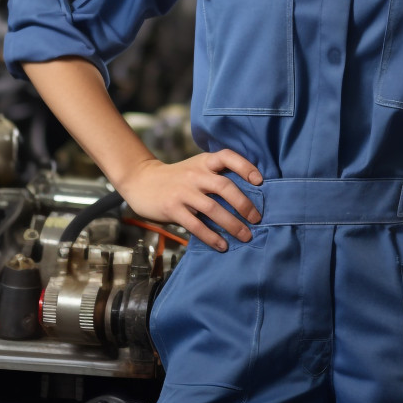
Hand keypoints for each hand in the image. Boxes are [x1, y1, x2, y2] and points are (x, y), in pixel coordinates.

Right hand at [116, 149, 262, 251]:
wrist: (142, 181)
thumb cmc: (177, 178)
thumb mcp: (196, 168)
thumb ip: (215, 176)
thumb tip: (247, 195)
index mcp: (204, 162)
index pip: (227, 156)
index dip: (245, 166)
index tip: (260, 181)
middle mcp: (195, 174)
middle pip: (224, 186)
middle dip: (244, 204)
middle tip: (257, 218)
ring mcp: (183, 191)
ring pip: (213, 208)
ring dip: (232, 224)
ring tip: (246, 236)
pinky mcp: (172, 208)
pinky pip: (196, 225)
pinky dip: (211, 236)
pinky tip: (222, 245)